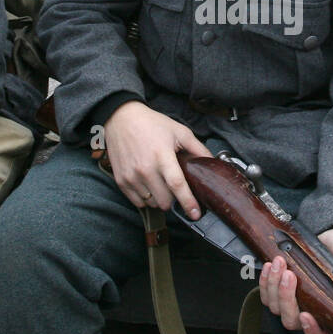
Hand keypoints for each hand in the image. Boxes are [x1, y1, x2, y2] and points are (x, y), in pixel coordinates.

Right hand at [102, 101, 210, 218]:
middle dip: (174, 199)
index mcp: (162, 156)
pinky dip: (146, 198)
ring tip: (160, 183)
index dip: (188, 202)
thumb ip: (197, 148)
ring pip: (152, 203)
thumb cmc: (151, 124)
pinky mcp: (121, 180)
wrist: (121, 119)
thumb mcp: (179, 131)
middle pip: (165, 200)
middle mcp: (145, 169)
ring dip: (159, 199)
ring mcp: (131, 176)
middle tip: (174, 187)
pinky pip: (138, 202)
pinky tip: (149, 185)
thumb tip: (211, 161)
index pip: (177, 185)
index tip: (195, 214)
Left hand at [259, 227, 332, 333]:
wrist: (332, 240)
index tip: (307, 316)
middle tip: (290, 275)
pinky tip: (270, 266)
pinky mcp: (280, 293)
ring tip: (280, 263)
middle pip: (292, 321)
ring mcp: (295, 305)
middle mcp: (313, 314)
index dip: (313, 333)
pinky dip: (265, 283)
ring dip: (274, 287)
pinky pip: (266, 296)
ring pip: (276, 309)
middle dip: (287, 299)